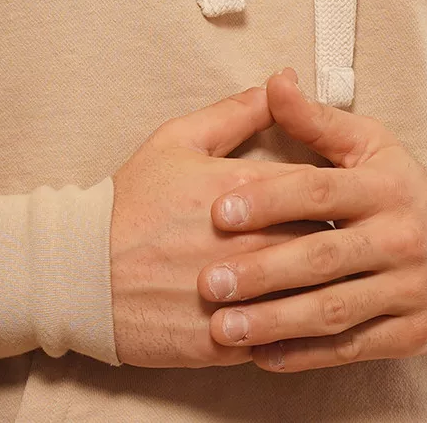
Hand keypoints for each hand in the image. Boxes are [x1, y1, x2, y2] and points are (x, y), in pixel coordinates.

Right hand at [110, 84, 338, 367]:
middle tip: (345, 239)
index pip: (323, 188)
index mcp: (245, 189)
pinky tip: (298, 318)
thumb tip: (282, 84)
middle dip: (338, 239)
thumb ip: (237, 112)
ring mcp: (243, 296)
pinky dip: (295, 330)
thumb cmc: (131, 203)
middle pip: (327, 242)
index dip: (337, 193)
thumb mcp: (178, 141)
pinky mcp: (230, 342)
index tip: (342, 197)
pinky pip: (284, 339)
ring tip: (329, 280)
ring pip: (312, 294)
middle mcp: (252, 243)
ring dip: (323, 287)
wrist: (81, 272)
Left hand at [196, 68, 426, 371]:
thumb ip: (317, 120)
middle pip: (322, 257)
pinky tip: (263, 357)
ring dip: (275, 322)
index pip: (318, 192)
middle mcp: (398, 238)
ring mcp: (407, 290)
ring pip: (333, 310)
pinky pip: (352, 348)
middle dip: (261, 272)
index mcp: (382, 186)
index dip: (267, 201)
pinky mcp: (411, 334)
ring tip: (224, 327)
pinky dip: (306, 355)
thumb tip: (275, 81)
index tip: (218, 212)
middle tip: (208, 281)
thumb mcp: (371, 145)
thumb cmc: (405, 190)